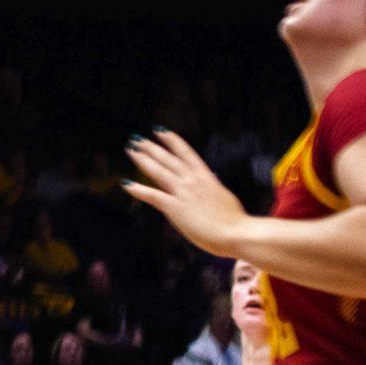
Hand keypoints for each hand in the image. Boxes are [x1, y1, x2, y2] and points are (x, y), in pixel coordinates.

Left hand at [125, 129, 249, 255]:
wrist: (239, 234)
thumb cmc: (236, 222)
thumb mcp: (224, 198)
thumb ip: (214, 189)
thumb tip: (212, 182)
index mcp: (207, 178)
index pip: (187, 153)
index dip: (172, 141)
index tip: (161, 130)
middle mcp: (193, 182)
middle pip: (168, 159)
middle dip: (151, 147)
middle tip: (136, 138)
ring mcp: (184, 193)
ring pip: (159, 171)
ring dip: (143, 159)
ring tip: (130, 149)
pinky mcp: (176, 208)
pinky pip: (153, 195)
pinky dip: (138, 189)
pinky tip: (126, 183)